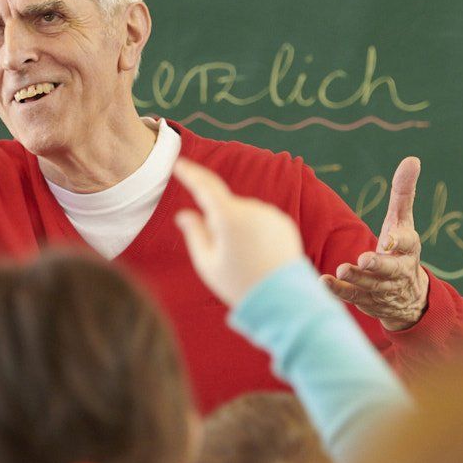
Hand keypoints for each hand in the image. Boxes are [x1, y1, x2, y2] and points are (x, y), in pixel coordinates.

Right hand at [173, 159, 303, 306]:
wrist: (282, 299)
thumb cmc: (239, 284)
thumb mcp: (207, 263)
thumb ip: (194, 233)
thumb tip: (185, 214)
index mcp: (229, 217)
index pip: (205, 187)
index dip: (190, 174)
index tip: (179, 163)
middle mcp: (252, 209)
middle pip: (224, 207)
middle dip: (217, 223)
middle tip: (223, 257)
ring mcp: (270, 214)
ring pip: (242, 214)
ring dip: (237, 229)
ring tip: (245, 261)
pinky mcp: (283, 223)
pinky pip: (259, 221)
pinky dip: (254, 233)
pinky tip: (259, 257)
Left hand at [321, 156, 429, 330]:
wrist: (408, 296)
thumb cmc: (401, 249)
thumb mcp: (403, 221)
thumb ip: (403, 193)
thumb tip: (412, 159)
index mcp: (409, 249)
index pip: (408, 243)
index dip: (400, 240)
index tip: (390, 239)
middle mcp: (398, 271)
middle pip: (390, 269)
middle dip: (378, 266)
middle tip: (364, 260)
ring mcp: (382, 289)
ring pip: (370, 285)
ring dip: (356, 279)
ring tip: (342, 270)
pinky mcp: (366, 300)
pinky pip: (352, 297)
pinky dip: (338, 291)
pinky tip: (322, 281)